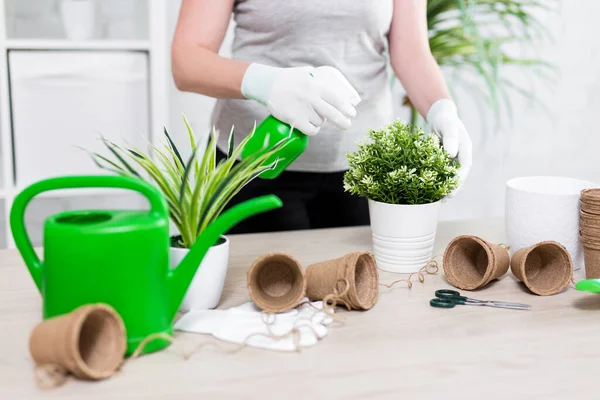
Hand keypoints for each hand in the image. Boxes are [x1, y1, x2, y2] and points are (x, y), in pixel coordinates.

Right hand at [241, 63, 360, 135]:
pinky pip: (311, 130)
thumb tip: (343, 93)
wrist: (268, 84)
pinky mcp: (294, 119)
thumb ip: (323, 81)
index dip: (346, 108)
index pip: (337, 99)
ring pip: (320, 122)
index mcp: (316, 85)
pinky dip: (313, 129)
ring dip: (320, 121)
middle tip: (346, 125)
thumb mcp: (308, 74)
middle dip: (342, 122)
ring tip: (312, 114)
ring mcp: (302, 109)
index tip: (352, 113)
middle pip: (333, 114)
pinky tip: (310, 125)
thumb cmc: (291, 79)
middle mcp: (311, 97)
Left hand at [426, 99, 471, 191]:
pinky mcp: (444, 160)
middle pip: (459, 175)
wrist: (440, 116)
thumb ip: (450, 138)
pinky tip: (429, 188)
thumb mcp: (447, 126)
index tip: (451, 190)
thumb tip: (452, 154)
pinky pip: (442, 172)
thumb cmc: (445, 119)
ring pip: (450, 175)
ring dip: (445, 186)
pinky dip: (437, 180)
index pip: (464, 168)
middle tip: (444, 199)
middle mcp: (461, 156)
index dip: (458, 180)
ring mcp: (453, 159)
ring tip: (436, 199)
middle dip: (452, 188)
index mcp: (465, 149)